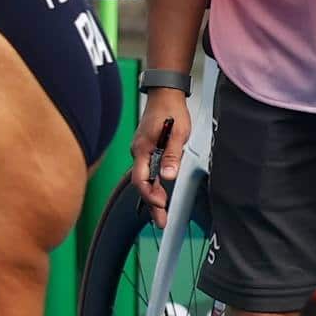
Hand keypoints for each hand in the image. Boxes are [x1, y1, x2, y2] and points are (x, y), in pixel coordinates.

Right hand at [131, 89, 190, 227]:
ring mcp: (142, 151)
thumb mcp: (177, 134)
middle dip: (151, 204)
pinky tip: (160, 193)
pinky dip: (153, 184)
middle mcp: (138, 152)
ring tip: (162, 213)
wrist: (165, 93)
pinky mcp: (147, 149)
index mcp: (142, 149)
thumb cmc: (170, 110)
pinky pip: (147, 171)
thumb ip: (172, 156)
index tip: (161, 205)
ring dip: (153, 196)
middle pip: (142, 183)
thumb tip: (168, 176)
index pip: (141, 179)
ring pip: (144, 178)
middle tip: (161, 222)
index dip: (150, 195)